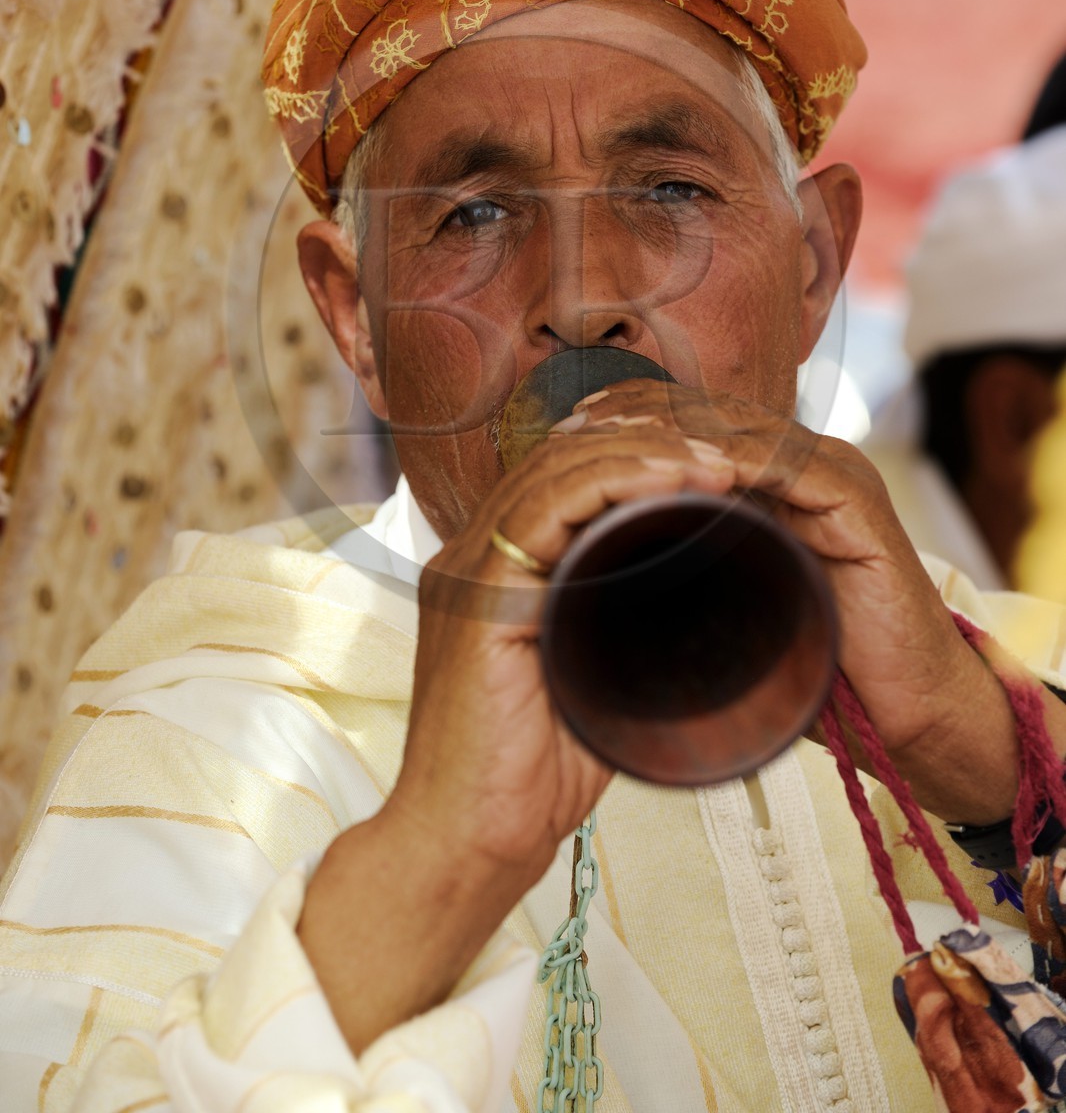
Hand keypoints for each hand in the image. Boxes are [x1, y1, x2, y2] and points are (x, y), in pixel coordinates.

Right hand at [386, 417, 734, 888]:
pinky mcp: (473, 601)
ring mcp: (466, 574)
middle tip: (724, 454)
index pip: (562, 476)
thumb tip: (695, 598)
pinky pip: (538, 513)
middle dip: (648, 444)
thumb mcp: (590, 680)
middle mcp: (471, 559)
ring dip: (641, 456)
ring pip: (552, 472)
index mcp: (493, 571)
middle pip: (558, 458)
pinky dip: (609, 487)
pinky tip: (666, 483)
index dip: (637, 457)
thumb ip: (619, 627)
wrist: (466, 845)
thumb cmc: (530, 776)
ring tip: (711, 463)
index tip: (712, 467)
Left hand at [556, 379, 1033, 823]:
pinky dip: (728, 462)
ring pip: (737, 430)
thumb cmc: (813, 668)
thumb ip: (683, 568)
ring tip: (604, 444)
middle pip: (707, 415)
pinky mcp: (855, 497)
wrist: (902, 713)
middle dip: (633, 418)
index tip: (559, 437)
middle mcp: (802, 461)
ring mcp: (832, 472)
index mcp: (774, 478)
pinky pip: (784, 461)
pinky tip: (677, 472)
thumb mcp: (730, 606)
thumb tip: (593, 564)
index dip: (625, 423)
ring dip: (667, 433)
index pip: (691, 426)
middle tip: (568, 429)